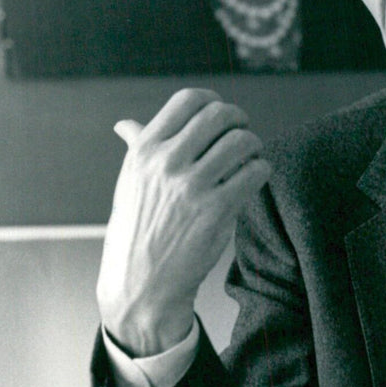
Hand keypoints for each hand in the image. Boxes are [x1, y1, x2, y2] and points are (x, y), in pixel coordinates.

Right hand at [97, 88, 270, 357]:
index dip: (212, 101)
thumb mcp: (128, 184)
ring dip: (253, 145)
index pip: (188, 100)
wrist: (140, 286)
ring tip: (251, 156)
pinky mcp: (216, 210)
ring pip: (242, 141)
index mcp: (144, 150)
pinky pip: (254, 172)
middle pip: (219, 115)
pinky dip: (261, 170)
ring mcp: (192, 186)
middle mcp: (166, 163)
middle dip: (238, 119)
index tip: (220, 114)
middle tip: (242, 132)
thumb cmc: (135, 231)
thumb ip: (135, 148)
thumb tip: (124, 124)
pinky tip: (254, 178)